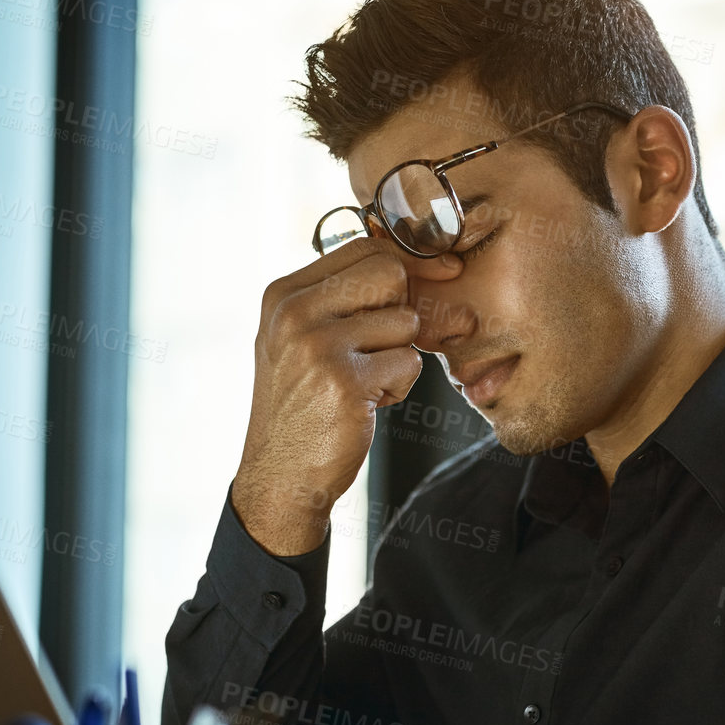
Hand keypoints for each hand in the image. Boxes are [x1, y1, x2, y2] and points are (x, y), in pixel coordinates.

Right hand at [232, 239, 455, 555]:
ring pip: (405, 322)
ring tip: (363, 385)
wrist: (281, 476)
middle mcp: (295, 313)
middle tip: (379, 348)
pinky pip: (408, 363)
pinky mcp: (345, 382)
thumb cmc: (304, 406)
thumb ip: (347, 299)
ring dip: (397, 358)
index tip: (443, 271)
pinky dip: (397, 388)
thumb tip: (429, 266)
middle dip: (400, 310)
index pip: (363, 248)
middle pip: (389, 274)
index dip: (409, 261)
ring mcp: (318, 346)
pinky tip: (365, 406)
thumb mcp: (307, 340)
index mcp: (283, 295)